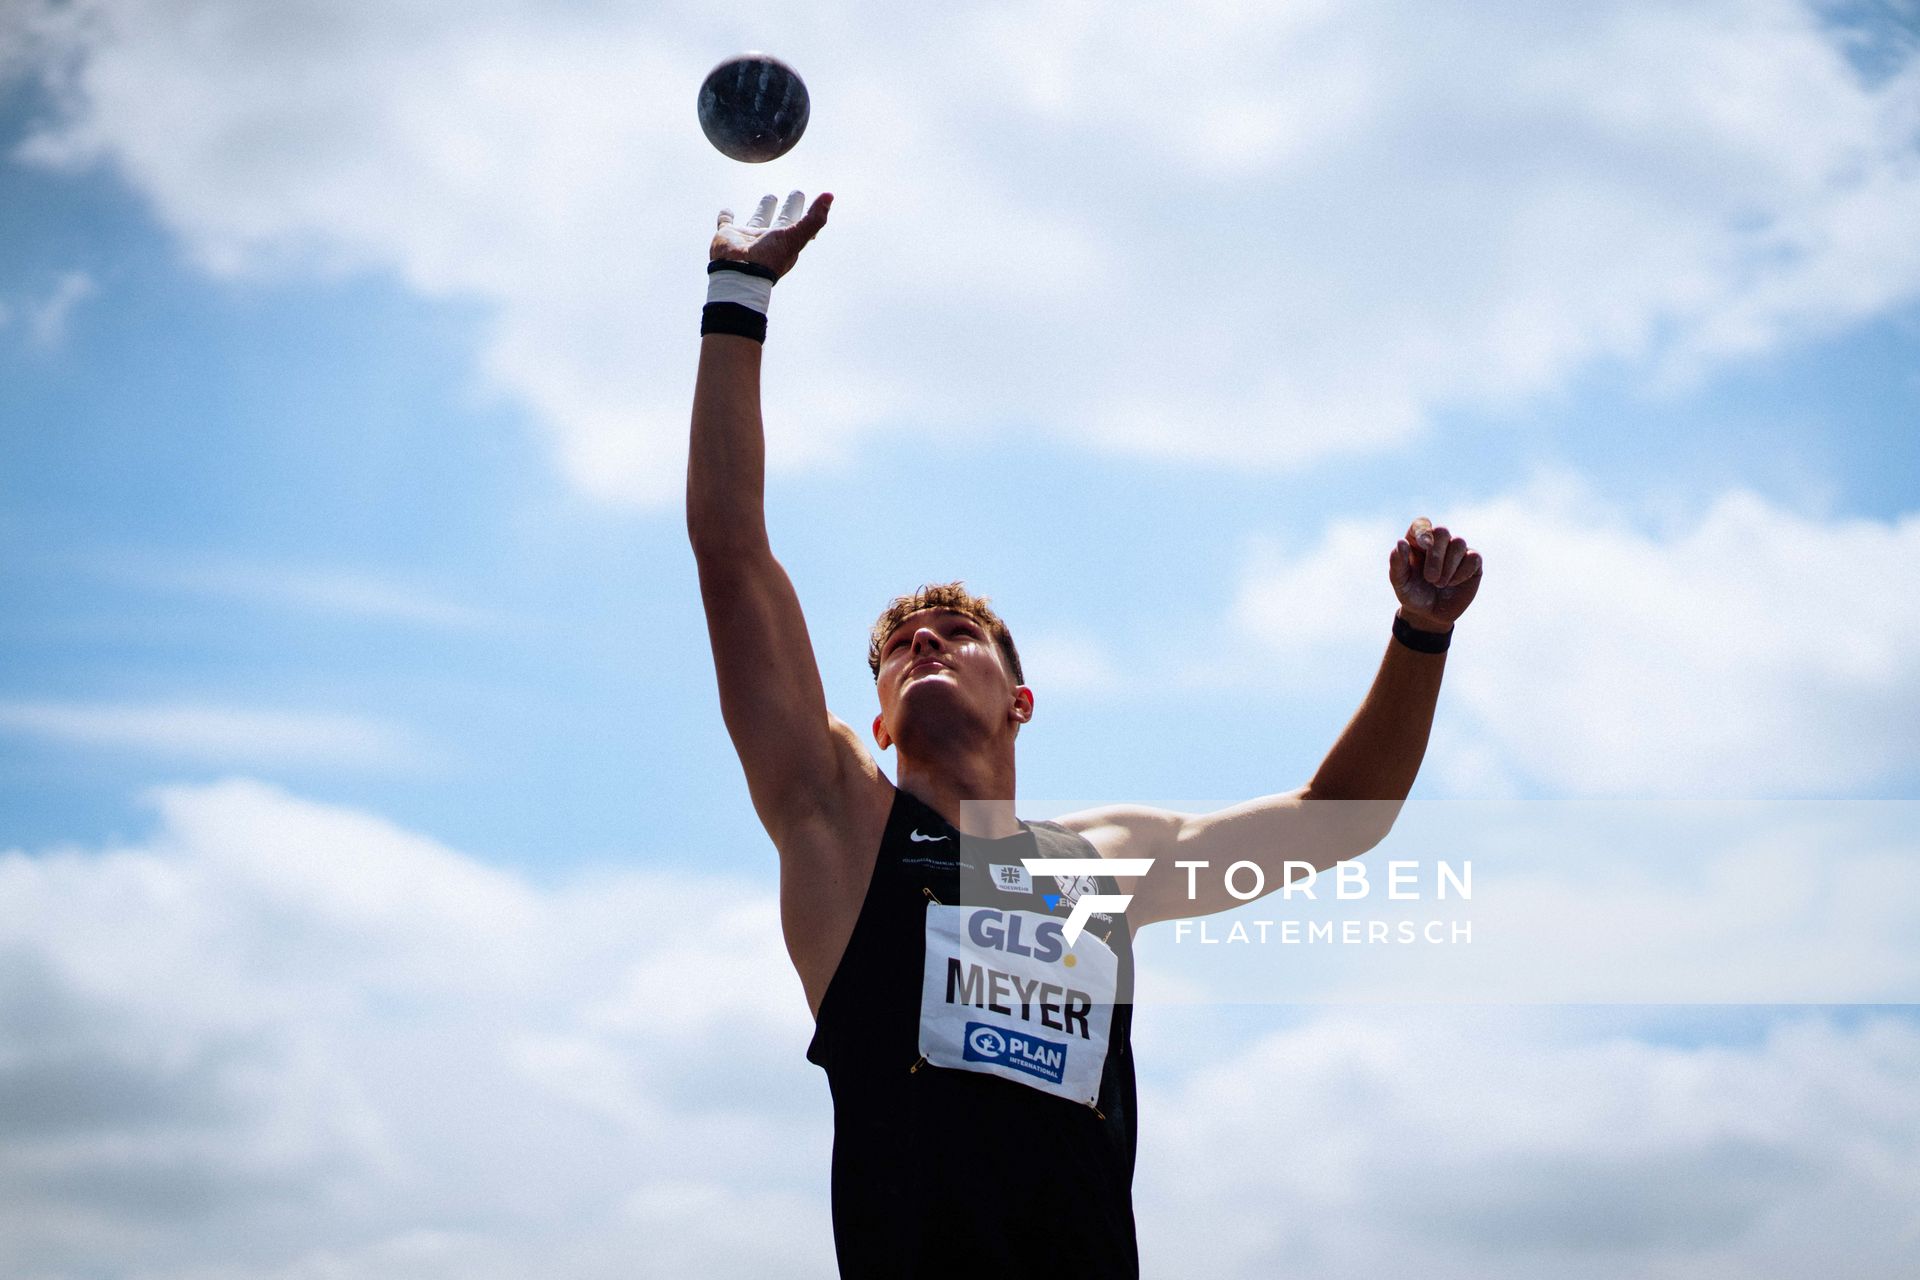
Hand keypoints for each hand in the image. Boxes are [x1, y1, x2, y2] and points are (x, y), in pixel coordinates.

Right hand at [711, 190, 832, 278]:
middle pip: (783, 221)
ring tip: (770, 196)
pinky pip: (726, 223)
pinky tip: (727, 210)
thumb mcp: (796, 236)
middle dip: (791, 207)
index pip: (801, 224)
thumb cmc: (769, 257)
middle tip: (797, 193)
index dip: (811, 212)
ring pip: (758, 220)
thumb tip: (830, 195)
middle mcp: (769, 240)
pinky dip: (726, 216)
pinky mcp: (727, 236)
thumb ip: (814, 218)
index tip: (819, 200)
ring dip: (765, 209)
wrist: (738, 272)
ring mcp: (747, 238)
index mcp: (786, 242)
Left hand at [1389, 517, 1482, 631]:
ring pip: (1458, 543)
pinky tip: (1453, 583)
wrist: (1429, 614)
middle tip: (1430, 578)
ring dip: (1448, 566)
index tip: (1424, 545)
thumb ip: (1397, 562)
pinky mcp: (1473, 563)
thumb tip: (1401, 542)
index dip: (1424, 531)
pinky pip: (1473, 557)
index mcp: (1418, 541)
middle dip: (1436, 556)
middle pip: (1442, 531)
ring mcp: (1457, 551)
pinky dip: (1462, 572)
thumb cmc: (1412, 593)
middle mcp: (1439, 542)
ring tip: (1439, 583)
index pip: (1422, 524)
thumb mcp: (1400, 581)